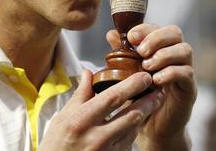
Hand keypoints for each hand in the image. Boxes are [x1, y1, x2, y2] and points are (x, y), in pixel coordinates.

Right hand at [39, 69, 163, 150]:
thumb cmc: (57, 144)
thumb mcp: (63, 117)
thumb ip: (80, 94)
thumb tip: (88, 73)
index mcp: (81, 120)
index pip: (112, 98)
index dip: (132, 85)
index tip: (144, 76)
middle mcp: (96, 137)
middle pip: (131, 115)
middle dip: (148, 100)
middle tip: (158, 89)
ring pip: (133, 129)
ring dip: (145, 114)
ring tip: (153, 100)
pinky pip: (128, 142)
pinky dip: (134, 129)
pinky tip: (137, 119)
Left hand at [106, 24, 196, 149]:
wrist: (152, 128)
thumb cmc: (140, 98)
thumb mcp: (128, 74)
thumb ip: (122, 54)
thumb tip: (111, 34)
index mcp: (161, 49)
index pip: (158, 27)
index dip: (145, 29)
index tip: (131, 37)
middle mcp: (175, 56)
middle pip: (175, 32)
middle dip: (156, 38)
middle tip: (141, 51)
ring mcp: (185, 71)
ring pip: (185, 50)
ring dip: (164, 54)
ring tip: (146, 66)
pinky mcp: (190, 88)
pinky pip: (187, 73)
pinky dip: (170, 73)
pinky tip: (155, 80)